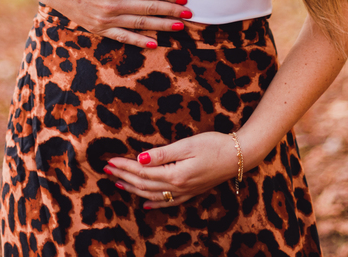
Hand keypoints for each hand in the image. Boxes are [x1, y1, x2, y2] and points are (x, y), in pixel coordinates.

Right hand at [41, 0, 190, 47]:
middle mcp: (111, 4)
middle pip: (148, 10)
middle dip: (171, 12)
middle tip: (189, 14)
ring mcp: (105, 19)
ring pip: (140, 25)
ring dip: (162, 27)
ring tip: (179, 28)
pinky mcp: (98, 28)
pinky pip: (122, 37)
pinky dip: (139, 41)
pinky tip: (154, 43)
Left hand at [104, 131, 238, 207]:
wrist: (240, 156)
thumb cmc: (215, 144)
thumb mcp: (188, 145)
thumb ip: (163, 154)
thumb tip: (140, 158)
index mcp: (175, 174)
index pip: (142, 171)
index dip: (124, 166)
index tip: (110, 160)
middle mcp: (178, 187)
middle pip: (144, 184)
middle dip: (124, 176)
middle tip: (106, 169)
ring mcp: (185, 191)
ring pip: (153, 194)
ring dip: (134, 189)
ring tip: (118, 182)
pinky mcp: (192, 192)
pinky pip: (168, 202)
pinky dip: (154, 203)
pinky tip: (146, 203)